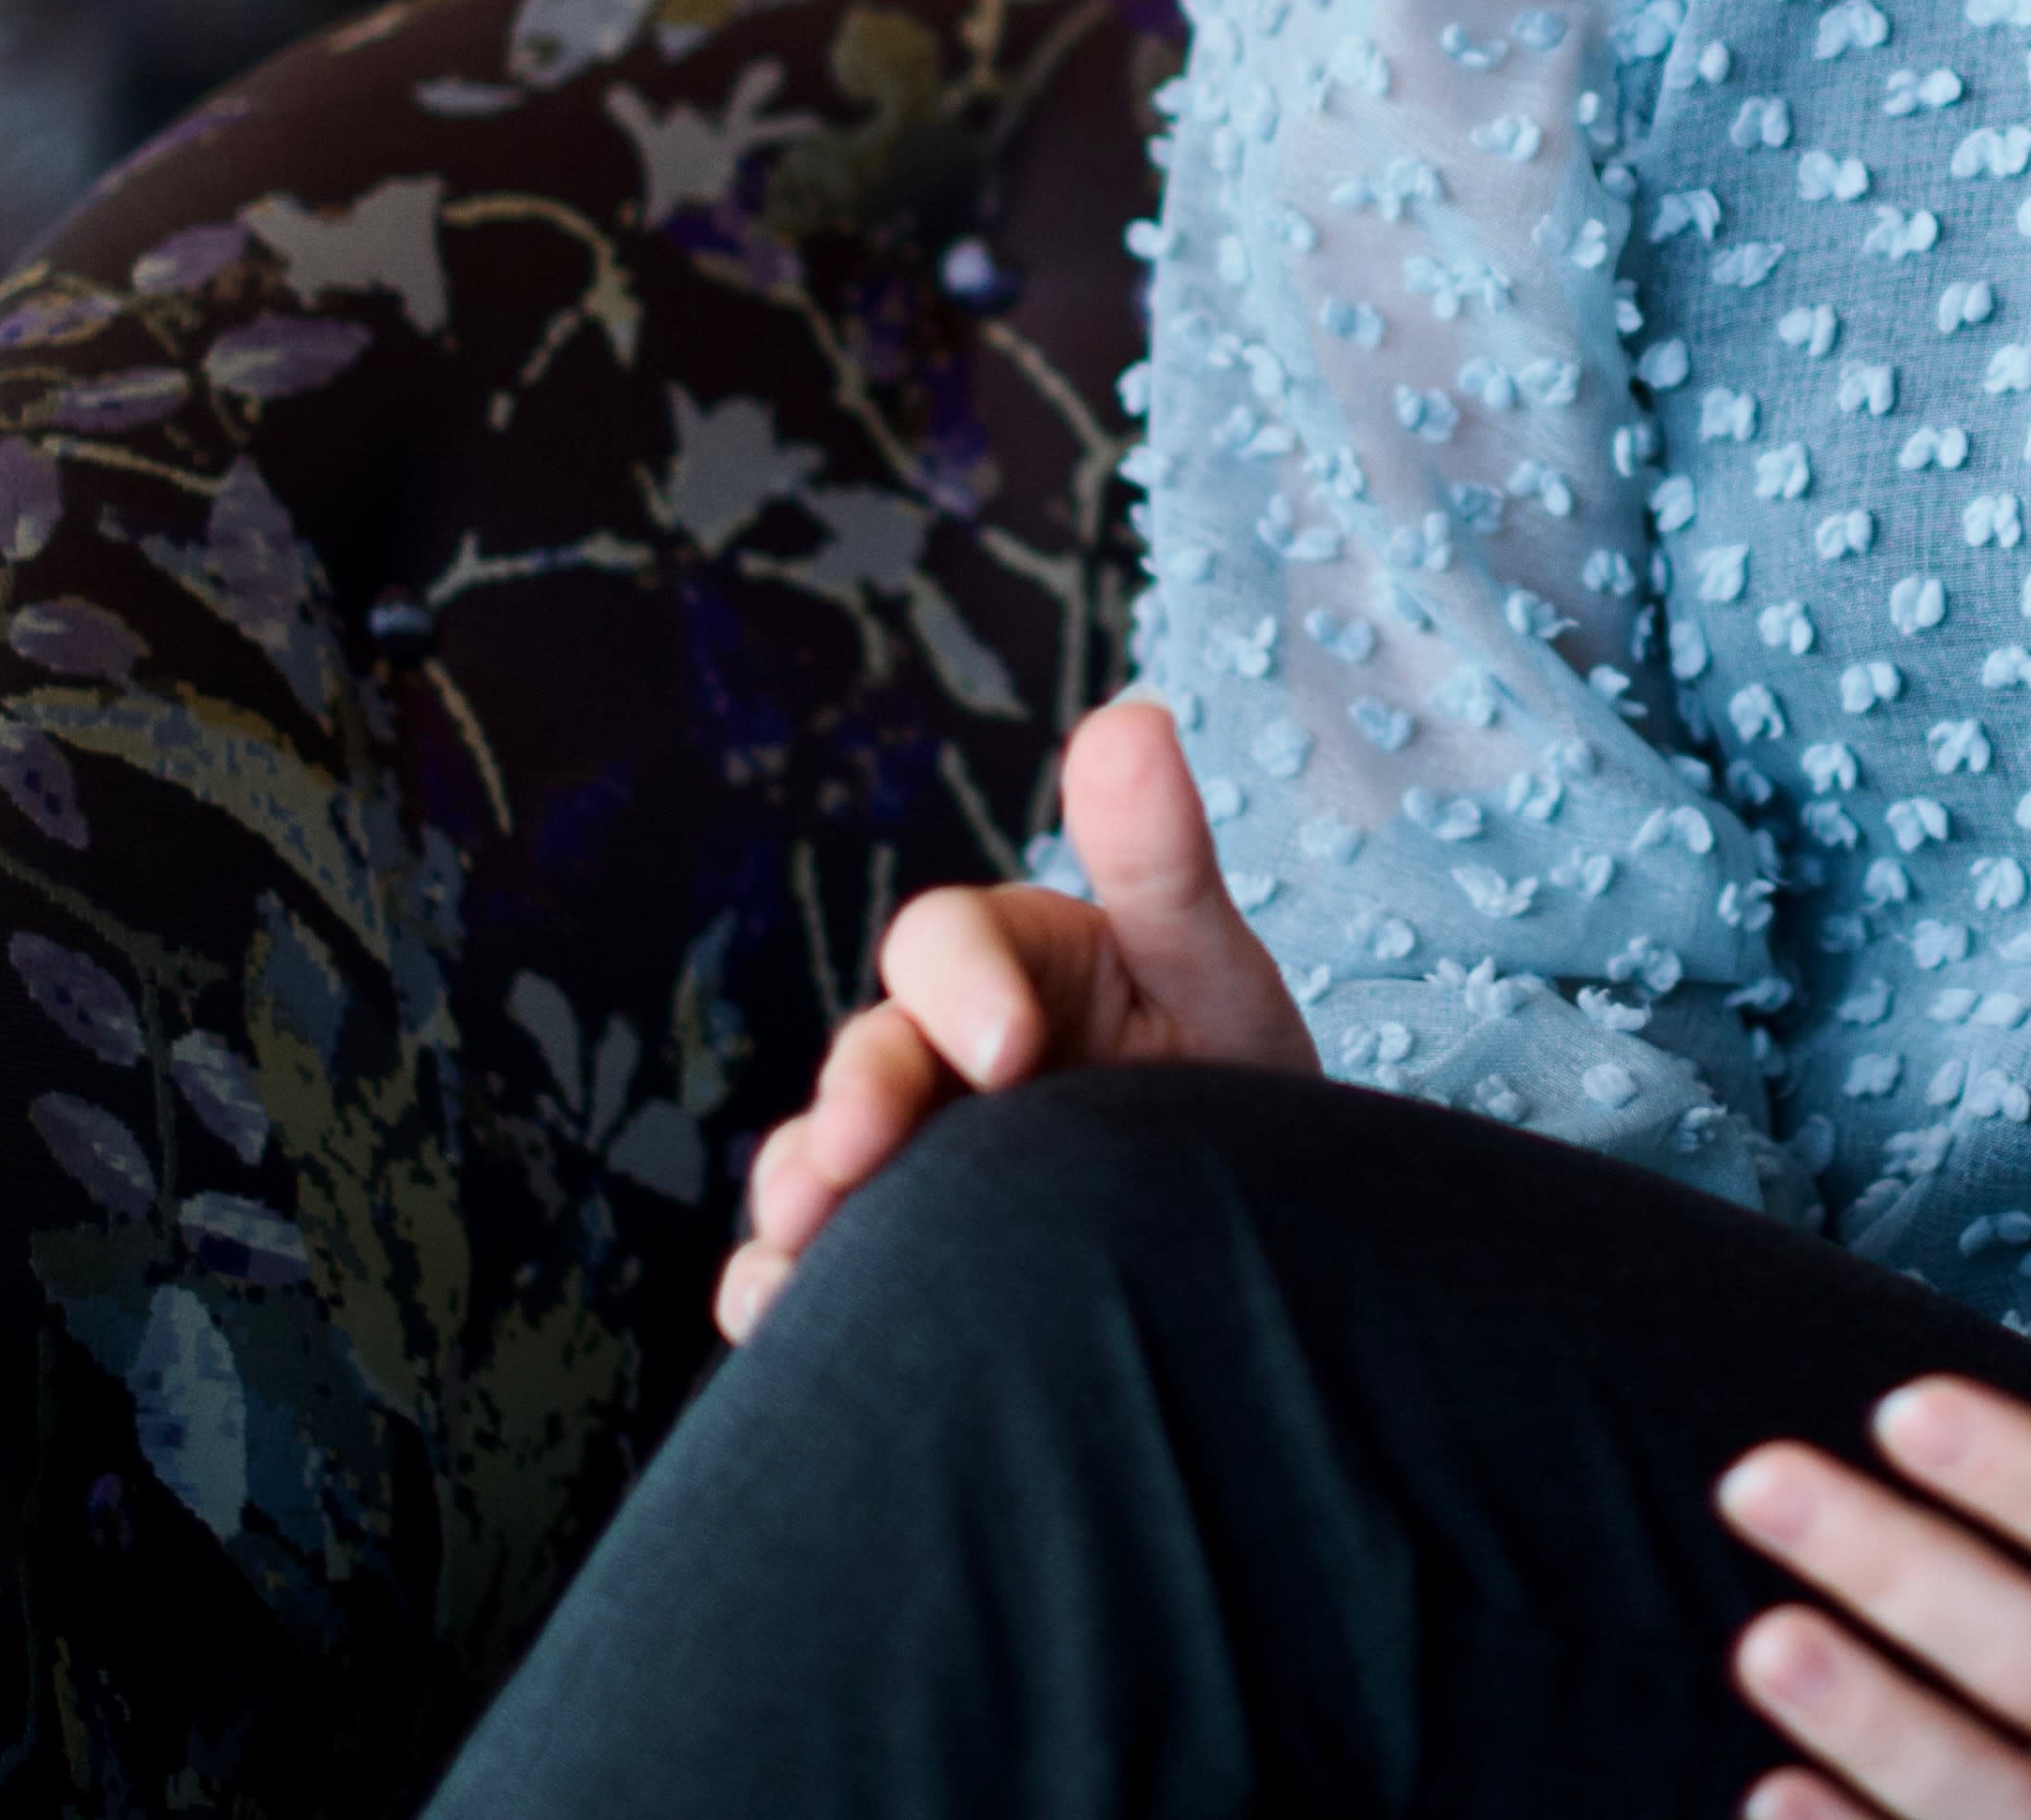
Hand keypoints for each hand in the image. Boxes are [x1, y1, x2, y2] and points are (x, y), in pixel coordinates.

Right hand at [712, 697, 1310, 1339]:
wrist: (1255, 1228)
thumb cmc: (1231, 1076)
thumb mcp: (1208, 969)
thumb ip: (1164, 861)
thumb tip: (1132, 716)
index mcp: (1003, 960)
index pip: (943, 941)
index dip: (960, 984)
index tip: (1012, 1049)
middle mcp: (932, 1051)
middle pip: (865, 1057)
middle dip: (856, 1101)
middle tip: (860, 1155)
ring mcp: (901, 1155)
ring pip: (816, 1160)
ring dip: (800, 1191)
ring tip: (804, 1240)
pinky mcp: (880, 1253)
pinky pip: (802, 1268)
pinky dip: (774, 1289)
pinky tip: (778, 1313)